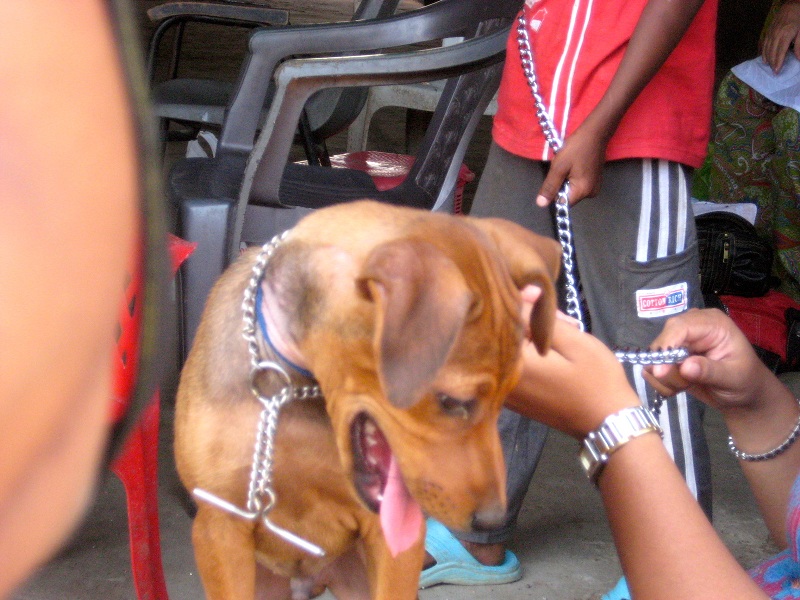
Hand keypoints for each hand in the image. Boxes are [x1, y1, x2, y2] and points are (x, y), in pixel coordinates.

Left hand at [507, 295, 639, 438]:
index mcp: (511, 363)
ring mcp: (506, 391)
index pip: (502, 317)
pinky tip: (556, 350)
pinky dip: (532, 353)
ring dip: (534, 335)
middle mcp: (500, 378)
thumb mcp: (573, 341)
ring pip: (513, 348)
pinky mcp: (515, 398)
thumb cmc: (595, 380)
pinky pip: (516, 364)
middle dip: (531, 319)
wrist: (608, 424)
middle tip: (565, 321)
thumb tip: (520, 292)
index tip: (542, 294)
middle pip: (506, 333)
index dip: (522, 300)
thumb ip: (540, 316)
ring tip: (567, 333)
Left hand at [534, 122, 607, 206]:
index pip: (563, 202)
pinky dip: (573, 177)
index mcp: (583, 191)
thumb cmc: (577, 147)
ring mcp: (594, 187)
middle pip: (568, 196)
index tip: (557, 176)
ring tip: (569, 165)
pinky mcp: (595, 181)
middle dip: (560, 184)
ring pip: (572, 190)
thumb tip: (541, 204)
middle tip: (563, 167)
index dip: (555, 192)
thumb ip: (550, 187)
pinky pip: (578, 185)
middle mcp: (591, 193)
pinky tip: (574, 165)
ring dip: (566, 180)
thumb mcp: (559, 167)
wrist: (595, 132)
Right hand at [643, 308, 773, 412]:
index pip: (679, 326)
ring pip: (653, 356)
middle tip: (680, 386)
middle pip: (662, 341)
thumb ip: (710, 372)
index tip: (661, 371)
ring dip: (664, 377)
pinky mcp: (670, 356)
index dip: (666, 345)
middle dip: (665, 367)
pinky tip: (678, 387)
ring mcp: (679, 342)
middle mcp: (691, 327)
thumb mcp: (734, 378)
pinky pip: (652, 367)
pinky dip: (660, 382)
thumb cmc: (746, 381)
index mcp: (711, 324)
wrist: (744, 395)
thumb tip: (685, 367)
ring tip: (685, 386)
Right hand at [761, 2, 799, 72]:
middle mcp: (776, 35)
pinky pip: (764, 44)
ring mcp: (770, 33)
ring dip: (768, 59)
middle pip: (772, 52)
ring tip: (770, 67)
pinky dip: (763, 53)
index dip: (778, 62)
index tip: (777, 71)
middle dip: (772, 63)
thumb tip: (798, 59)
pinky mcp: (768, 32)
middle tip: (774, 73)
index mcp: (786, 35)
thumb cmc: (799, 18)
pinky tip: (764, 59)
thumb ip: (799, 45)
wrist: (791, 5)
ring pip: (766, 49)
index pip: (780, 52)